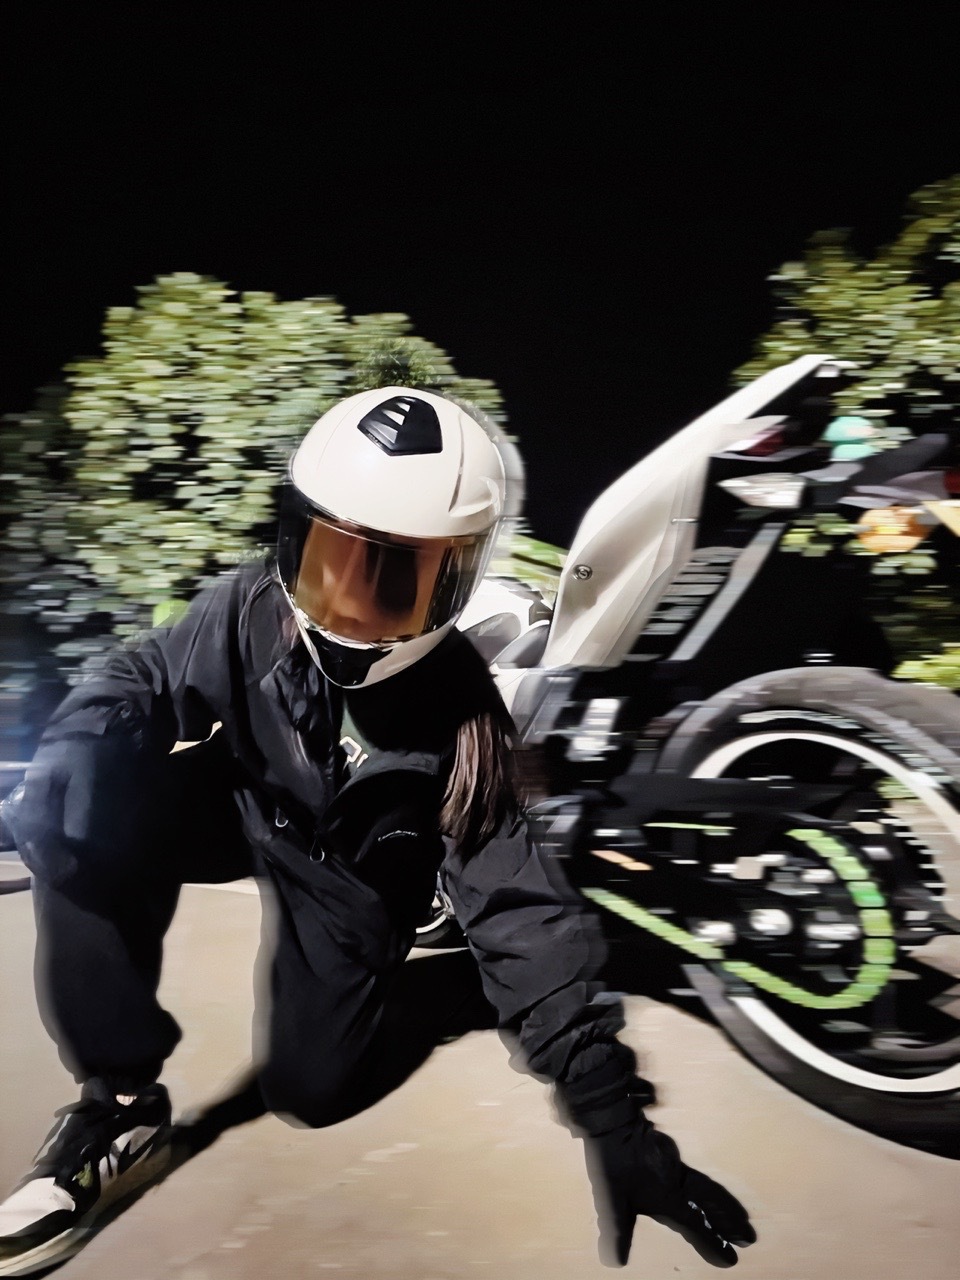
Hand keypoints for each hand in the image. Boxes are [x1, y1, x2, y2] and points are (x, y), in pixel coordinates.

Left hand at [584, 1118, 755, 1267]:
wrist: (615, 1123)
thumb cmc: (613, 1163)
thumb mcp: (612, 1201)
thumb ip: (617, 1233)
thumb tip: (615, 1264)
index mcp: (668, 1198)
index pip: (697, 1226)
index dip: (713, 1243)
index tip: (732, 1260)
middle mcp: (679, 1184)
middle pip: (712, 1205)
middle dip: (730, 1223)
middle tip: (750, 1238)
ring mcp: (678, 1168)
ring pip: (710, 1189)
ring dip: (727, 1206)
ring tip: (743, 1218)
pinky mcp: (673, 1157)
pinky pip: (701, 1177)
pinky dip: (714, 1189)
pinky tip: (714, 1192)